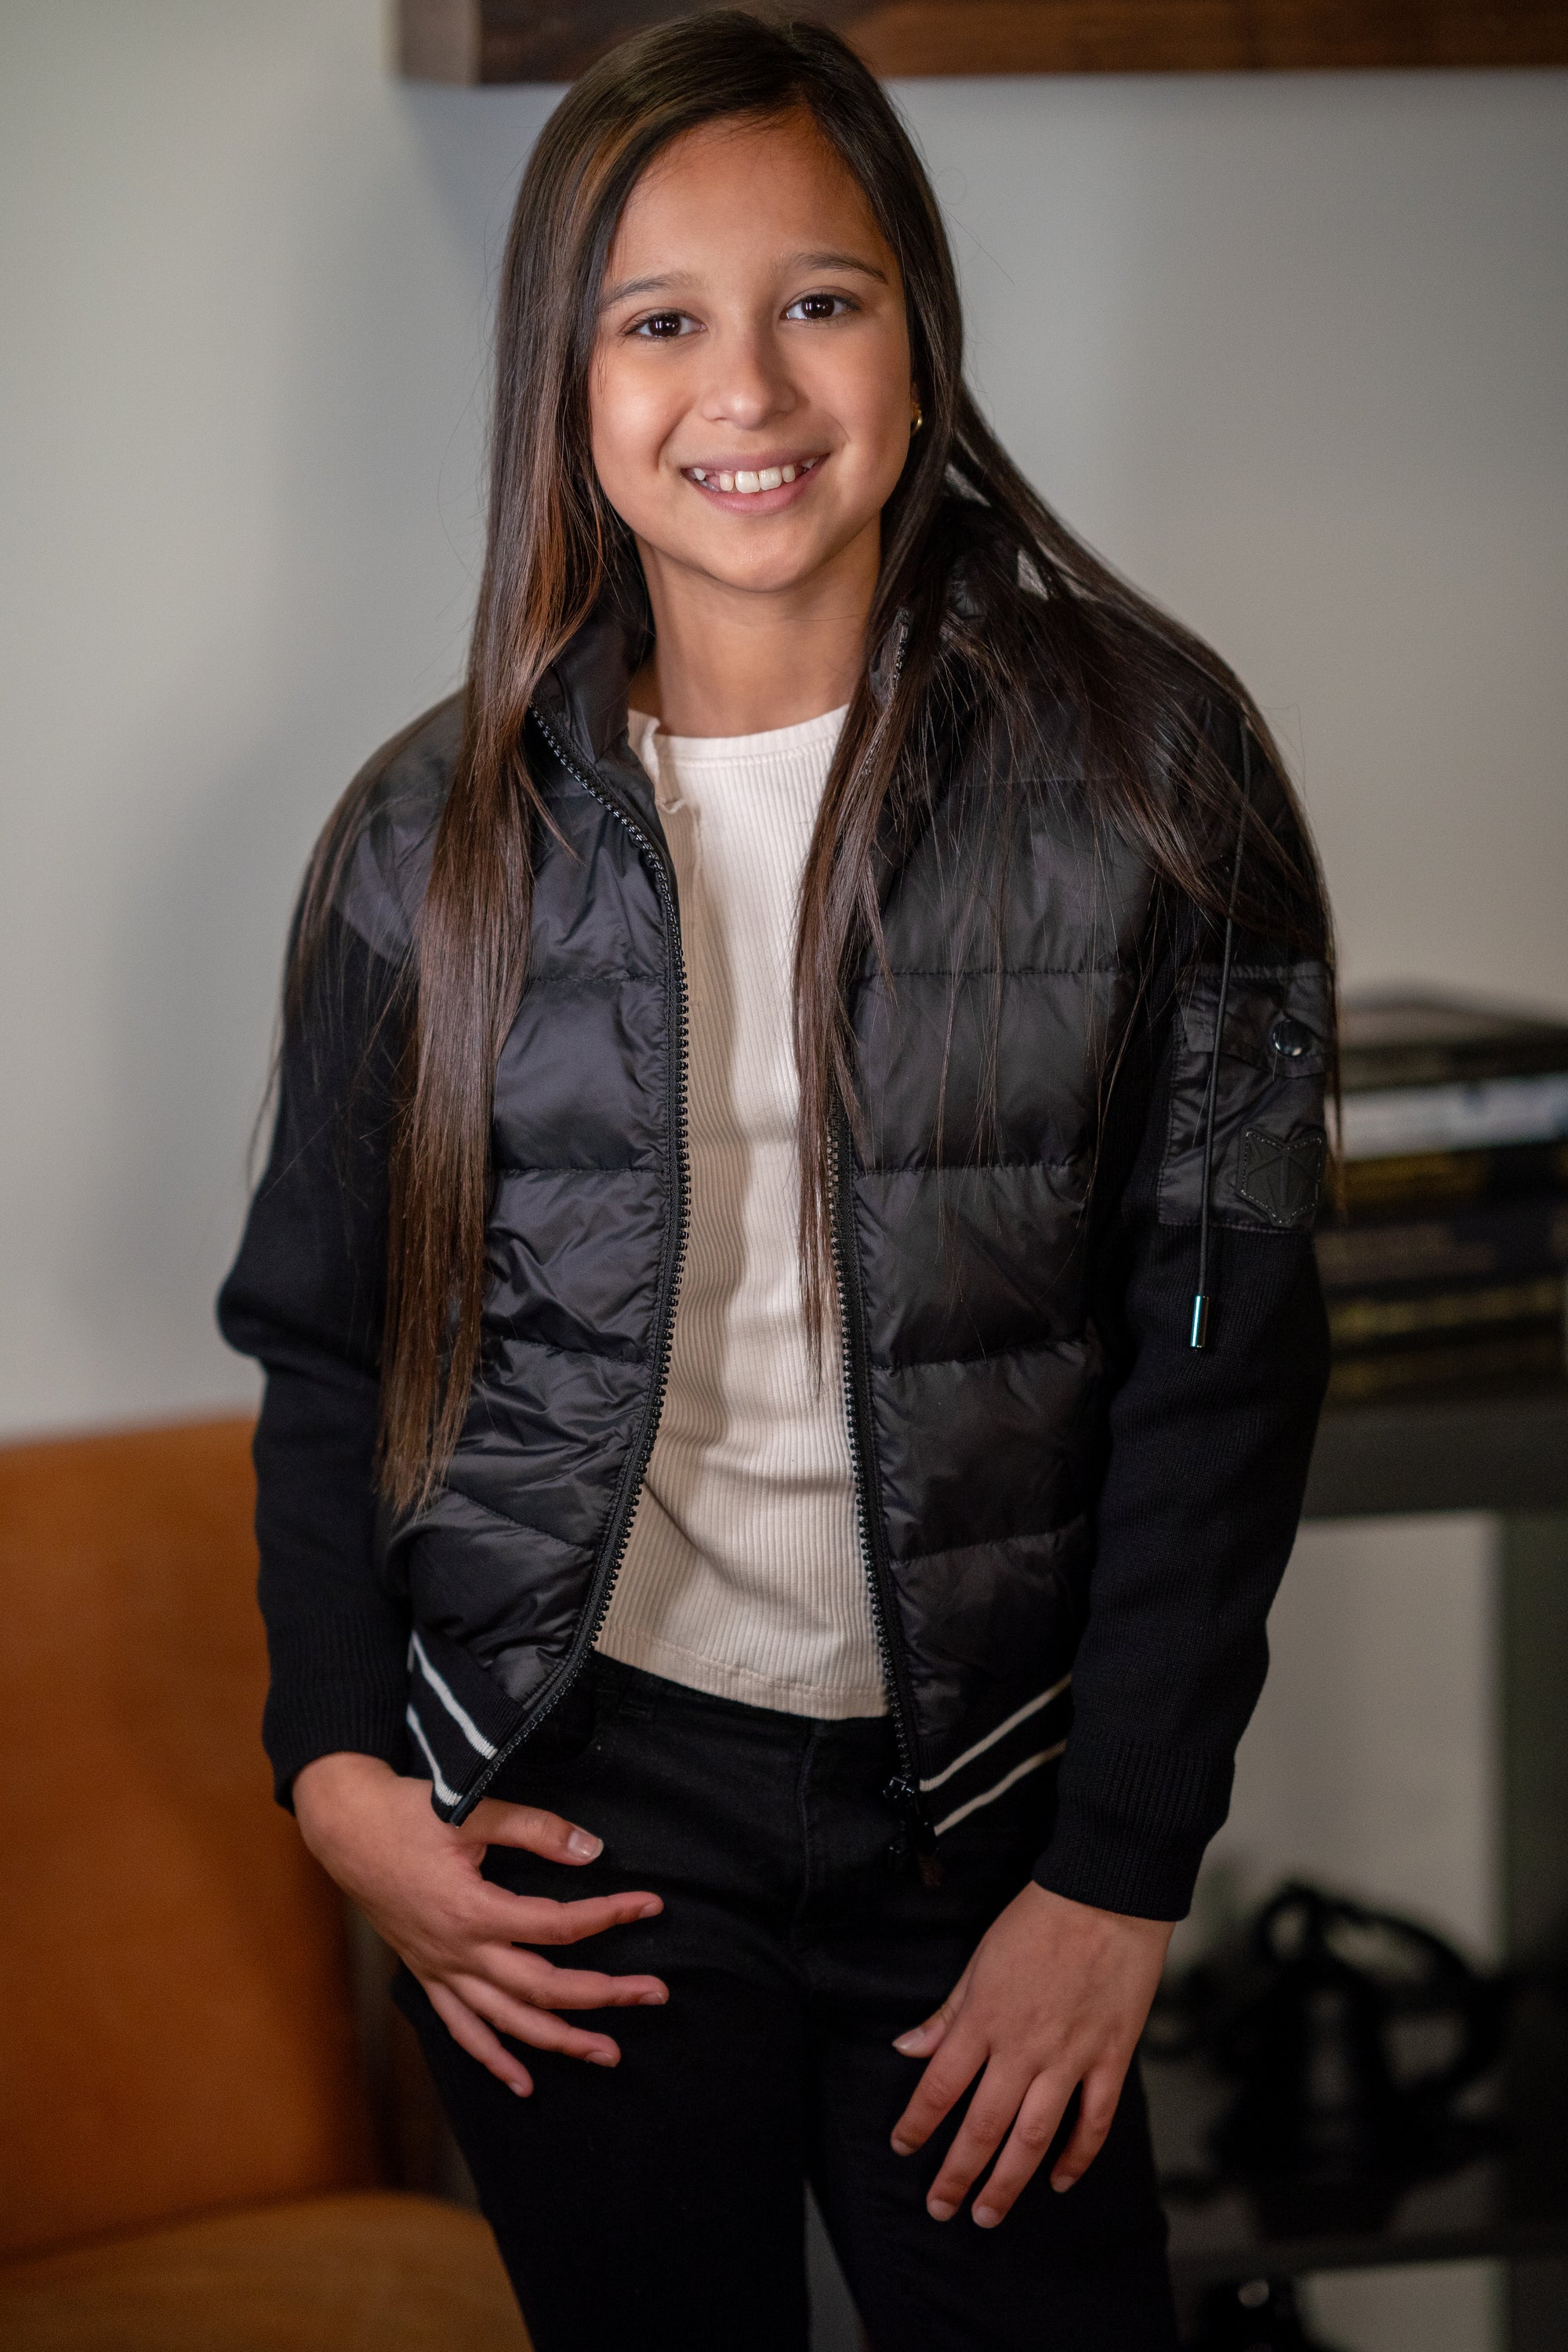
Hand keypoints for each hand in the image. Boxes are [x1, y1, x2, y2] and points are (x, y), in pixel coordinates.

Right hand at [293, 1751, 666, 2096]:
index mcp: (472, 1911)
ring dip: (558, 2041)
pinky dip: (492, 2058)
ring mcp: (440, 1970)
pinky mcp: (426, 1974)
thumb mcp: (471, 1810)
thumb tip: (592, 1850)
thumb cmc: (406, 1814)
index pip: (558, 1924)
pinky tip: (523, 2083)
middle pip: (542, 1987)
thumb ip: (535, 1830)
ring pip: (506, 2022)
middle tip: (654, 1993)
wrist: (344, 1828)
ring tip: (607, 2054)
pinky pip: (461, 2029)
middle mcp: (458, 1952)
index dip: (610, 1915)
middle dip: (602, 1995)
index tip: (651, 1905)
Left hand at [889, 1882, 1171, 2226]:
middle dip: (958, 2173)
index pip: (940, 2086)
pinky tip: (1058, 2180)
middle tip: (941, 2208)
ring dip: (1008, 2181)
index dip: (917, 2124)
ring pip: (1034, 2136)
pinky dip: (1076, 2156)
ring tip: (988, 2214)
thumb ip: (948, 2012)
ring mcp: (1070, 2057)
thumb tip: (907, 2048)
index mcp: (985, 2019)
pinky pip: (1093, 2121)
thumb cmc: (1039, 1920)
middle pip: (983, 2126)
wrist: (1107, 1897)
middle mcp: (1023, 2047)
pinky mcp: (1110, 2058)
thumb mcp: (980, 1959)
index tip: (902, 2148)